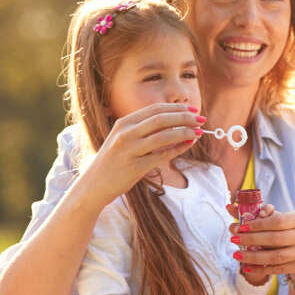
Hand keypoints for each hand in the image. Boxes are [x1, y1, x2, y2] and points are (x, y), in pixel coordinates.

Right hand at [87, 101, 202, 199]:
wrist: (93, 185)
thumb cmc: (113, 161)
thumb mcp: (123, 138)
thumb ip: (143, 129)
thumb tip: (175, 121)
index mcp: (123, 123)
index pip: (155, 109)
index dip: (177, 109)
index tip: (194, 111)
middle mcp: (125, 134)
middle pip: (161, 119)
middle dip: (185, 118)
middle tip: (202, 121)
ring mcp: (129, 150)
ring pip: (164, 136)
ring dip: (185, 133)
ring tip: (199, 133)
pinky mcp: (135, 167)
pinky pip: (162, 156)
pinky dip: (178, 149)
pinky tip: (188, 146)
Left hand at [230, 208, 294, 284]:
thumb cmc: (287, 229)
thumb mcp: (279, 218)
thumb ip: (259, 213)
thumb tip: (232, 208)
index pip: (277, 221)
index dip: (258, 225)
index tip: (240, 227)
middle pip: (275, 239)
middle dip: (251, 240)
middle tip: (234, 239)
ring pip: (275, 257)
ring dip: (253, 257)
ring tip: (236, 255)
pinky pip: (276, 269)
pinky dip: (259, 269)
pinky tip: (246, 267)